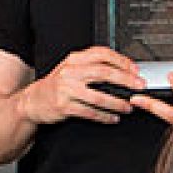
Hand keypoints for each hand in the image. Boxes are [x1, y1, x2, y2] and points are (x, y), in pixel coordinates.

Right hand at [18, 46, 139, 125]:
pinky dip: (105, 116)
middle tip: (139, 87)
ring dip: (117, 103)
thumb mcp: (72, 69)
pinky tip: (113, 118)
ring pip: (99, 96)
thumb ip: (94, 66)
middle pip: (104, 73)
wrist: (32, 101)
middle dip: (126, 80)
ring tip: (128, 107)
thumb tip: (125, 71)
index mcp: (74, 60)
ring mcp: (66, 89)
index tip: (135, 70)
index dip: (122, 61)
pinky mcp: (64, 106)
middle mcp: (70, 72)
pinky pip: (90, 112)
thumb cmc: (58, 85)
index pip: (102, 54)